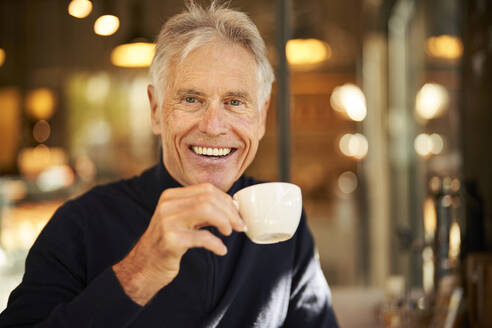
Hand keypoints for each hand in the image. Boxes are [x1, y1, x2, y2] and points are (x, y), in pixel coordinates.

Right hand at [112, 183, 244, 305]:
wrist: (144, 266)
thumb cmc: (168, 243)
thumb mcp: (182, 221)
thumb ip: (201, 211)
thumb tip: (231, 207)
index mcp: (170, 196)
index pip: (206, 189)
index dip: (226, 200)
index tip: (236, 213)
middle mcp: (167, 205)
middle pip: (208, 198)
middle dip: (229, 212)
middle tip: (239, 226)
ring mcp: (167, 222)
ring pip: (206, 210)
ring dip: (224, 222)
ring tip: (229, 233)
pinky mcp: (170, 241)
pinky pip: (202, 237)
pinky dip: (216, 244)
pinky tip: (221, 250)